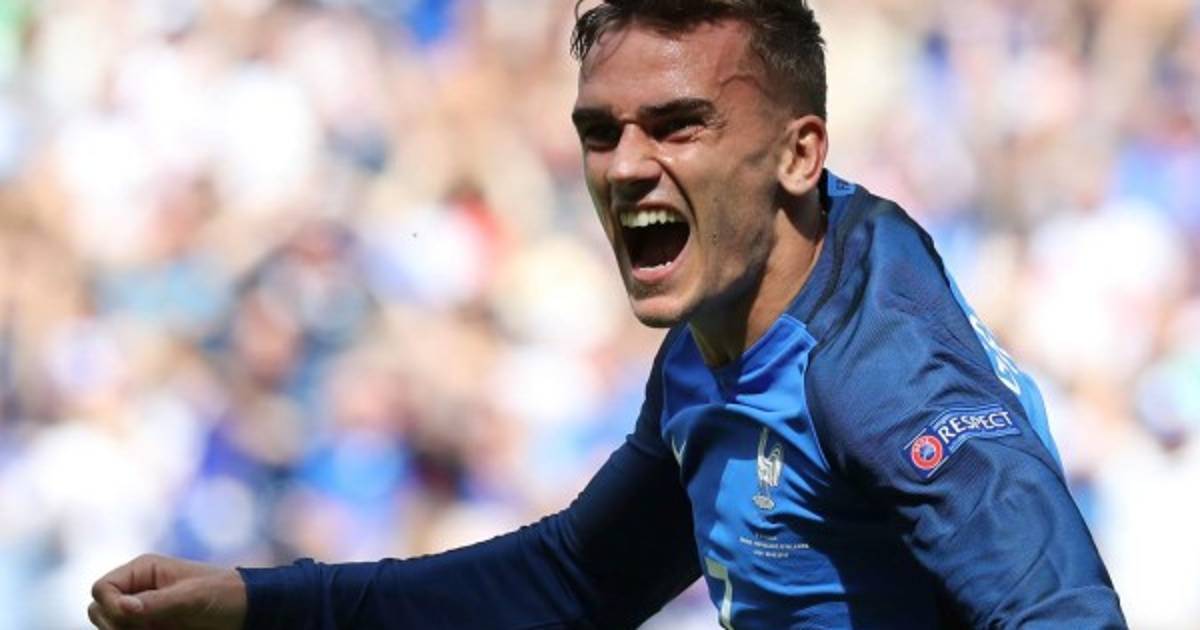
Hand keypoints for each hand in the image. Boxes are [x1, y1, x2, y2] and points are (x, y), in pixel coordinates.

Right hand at [88, 553, 246, 629]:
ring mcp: (142, 612)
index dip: (110, 605)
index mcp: (142, 570)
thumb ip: (156, 602)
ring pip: (111, 628)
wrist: (247, 611)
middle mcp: (136, 590)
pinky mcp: (151, 628)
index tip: (136, 616)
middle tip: (150, 628)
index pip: (101, 589)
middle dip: (117, 624)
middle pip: (99, 611)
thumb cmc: (223, 594)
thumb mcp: (191, 597)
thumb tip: (121, 608)